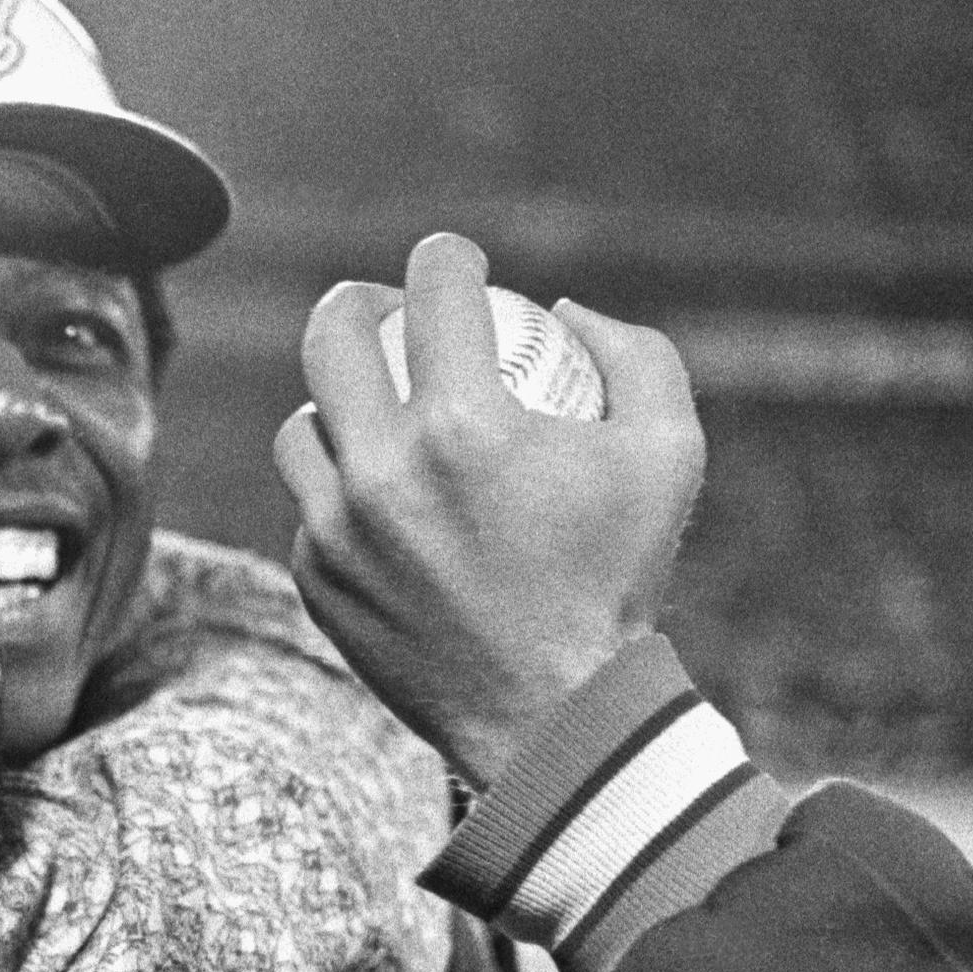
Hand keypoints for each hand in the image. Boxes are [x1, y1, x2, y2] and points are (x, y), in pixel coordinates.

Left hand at [276, 232, 703, 790]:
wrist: (553, 715)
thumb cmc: (619, 579)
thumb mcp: (671, 452)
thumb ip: (634, 352)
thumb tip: (560, 309)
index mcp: (465, 424)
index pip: (434, 286)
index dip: (451, 255)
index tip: (464, 267)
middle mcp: (382, 469)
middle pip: (331, 333)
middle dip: (363, 301)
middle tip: (393, 313)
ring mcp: (335, 528)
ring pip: (301, 423)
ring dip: (338, 402)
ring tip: (380, 413)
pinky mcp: (315, 577)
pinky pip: (309, 505)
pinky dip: (341, 491)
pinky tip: (382, 497)